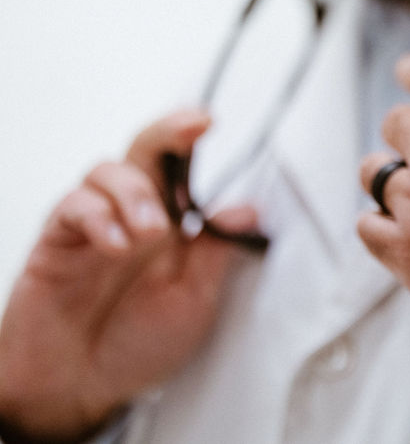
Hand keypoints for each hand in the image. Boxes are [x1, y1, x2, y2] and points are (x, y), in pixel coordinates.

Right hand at [0, 110, 257, 440]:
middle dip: (169, 131)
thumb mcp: (193, 302)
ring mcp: (95, 225)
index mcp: (173, 225)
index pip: (185, 168)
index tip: (215, 121)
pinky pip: (74, 207)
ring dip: (134, 191)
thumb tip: (249, 210)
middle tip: (194, 127)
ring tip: (149, 231)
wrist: (78, 389)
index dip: (196, 140)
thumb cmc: (137, 345)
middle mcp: (134, 215)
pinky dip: (97, 217)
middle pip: (145, 151)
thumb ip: (216, 255)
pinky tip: (114, 245)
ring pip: (108, 170)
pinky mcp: (58, 241)